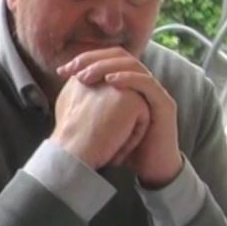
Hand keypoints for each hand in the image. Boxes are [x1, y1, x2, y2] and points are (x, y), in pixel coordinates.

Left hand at [63, 50, 182, 187]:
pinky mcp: (164, 104)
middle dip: (93, 59)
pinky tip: (110, 80)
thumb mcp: (101, 122)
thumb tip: (64, 93)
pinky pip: (148, 83)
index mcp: (128, 84)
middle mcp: (142, 83)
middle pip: (119, 56)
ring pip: (133, 65)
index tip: (62, 71)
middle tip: (72, 69)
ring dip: (106, 66)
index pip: (107, 58)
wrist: (149, 169)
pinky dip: (128, 78)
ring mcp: (155, 92)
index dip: (85, 60)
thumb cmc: (124, 146)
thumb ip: (90, 105)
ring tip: (85, 76)